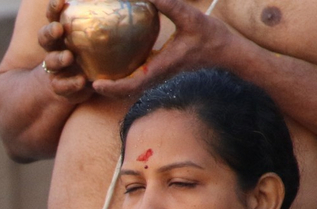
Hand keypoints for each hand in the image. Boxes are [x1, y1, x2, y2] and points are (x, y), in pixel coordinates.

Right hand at [38, 0, 96, 103]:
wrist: (87, 81)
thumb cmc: (97, 50)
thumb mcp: (103, 31)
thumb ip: (109, 15)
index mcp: (63, 31)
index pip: (55, 15)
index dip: (54, 8)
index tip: (61, 0)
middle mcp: (55, 48)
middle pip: (45, 37)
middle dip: (49, 32)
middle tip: (58, 29)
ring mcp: (56, 68)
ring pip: (50, 62)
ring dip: (58, 58)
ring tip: (68, 57)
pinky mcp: (61, 86)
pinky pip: (61, 86)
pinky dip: (70, 83)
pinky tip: (81, 81)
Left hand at [91, 0, 236, 99]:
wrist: (229, 55)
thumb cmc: (213, 38)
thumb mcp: (191, 18)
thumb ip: (169, 5)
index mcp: (161, 69)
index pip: (131, 86)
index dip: (112, 88)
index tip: (95, 84)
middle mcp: (157, 78)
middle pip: (125, 92)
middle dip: (106, 89)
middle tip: (87, 78)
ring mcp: (160, 79)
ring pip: (131, 88)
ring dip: (114, 85)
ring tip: (96, 73)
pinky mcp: (163, 75)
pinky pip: (140, 80)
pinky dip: (126, 77)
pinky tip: (117, 64)